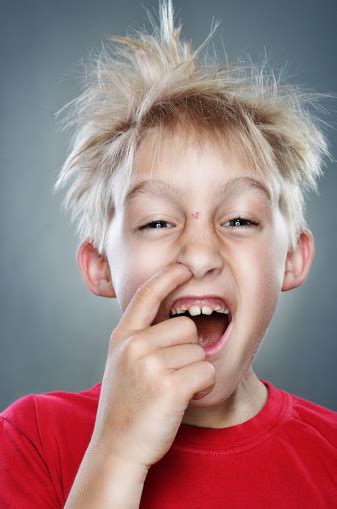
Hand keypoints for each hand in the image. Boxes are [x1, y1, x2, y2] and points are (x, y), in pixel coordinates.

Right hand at [91, 263, 215, 470]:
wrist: (117, 447)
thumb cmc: (126, 404)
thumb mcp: (122, 363)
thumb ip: (141, 338)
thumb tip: (178, 320)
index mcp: (123, 336)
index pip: (147, 295)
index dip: (167, 277)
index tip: (183, 268)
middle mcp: (135, 345)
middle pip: (187, 326)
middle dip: (188, 350)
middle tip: (171, 374)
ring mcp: (150, 365)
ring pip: (199, 352)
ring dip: (195, 372)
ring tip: (172, 390)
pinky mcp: (169, 386)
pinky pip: (207, 373)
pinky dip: (203, 388)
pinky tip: (183, 399)